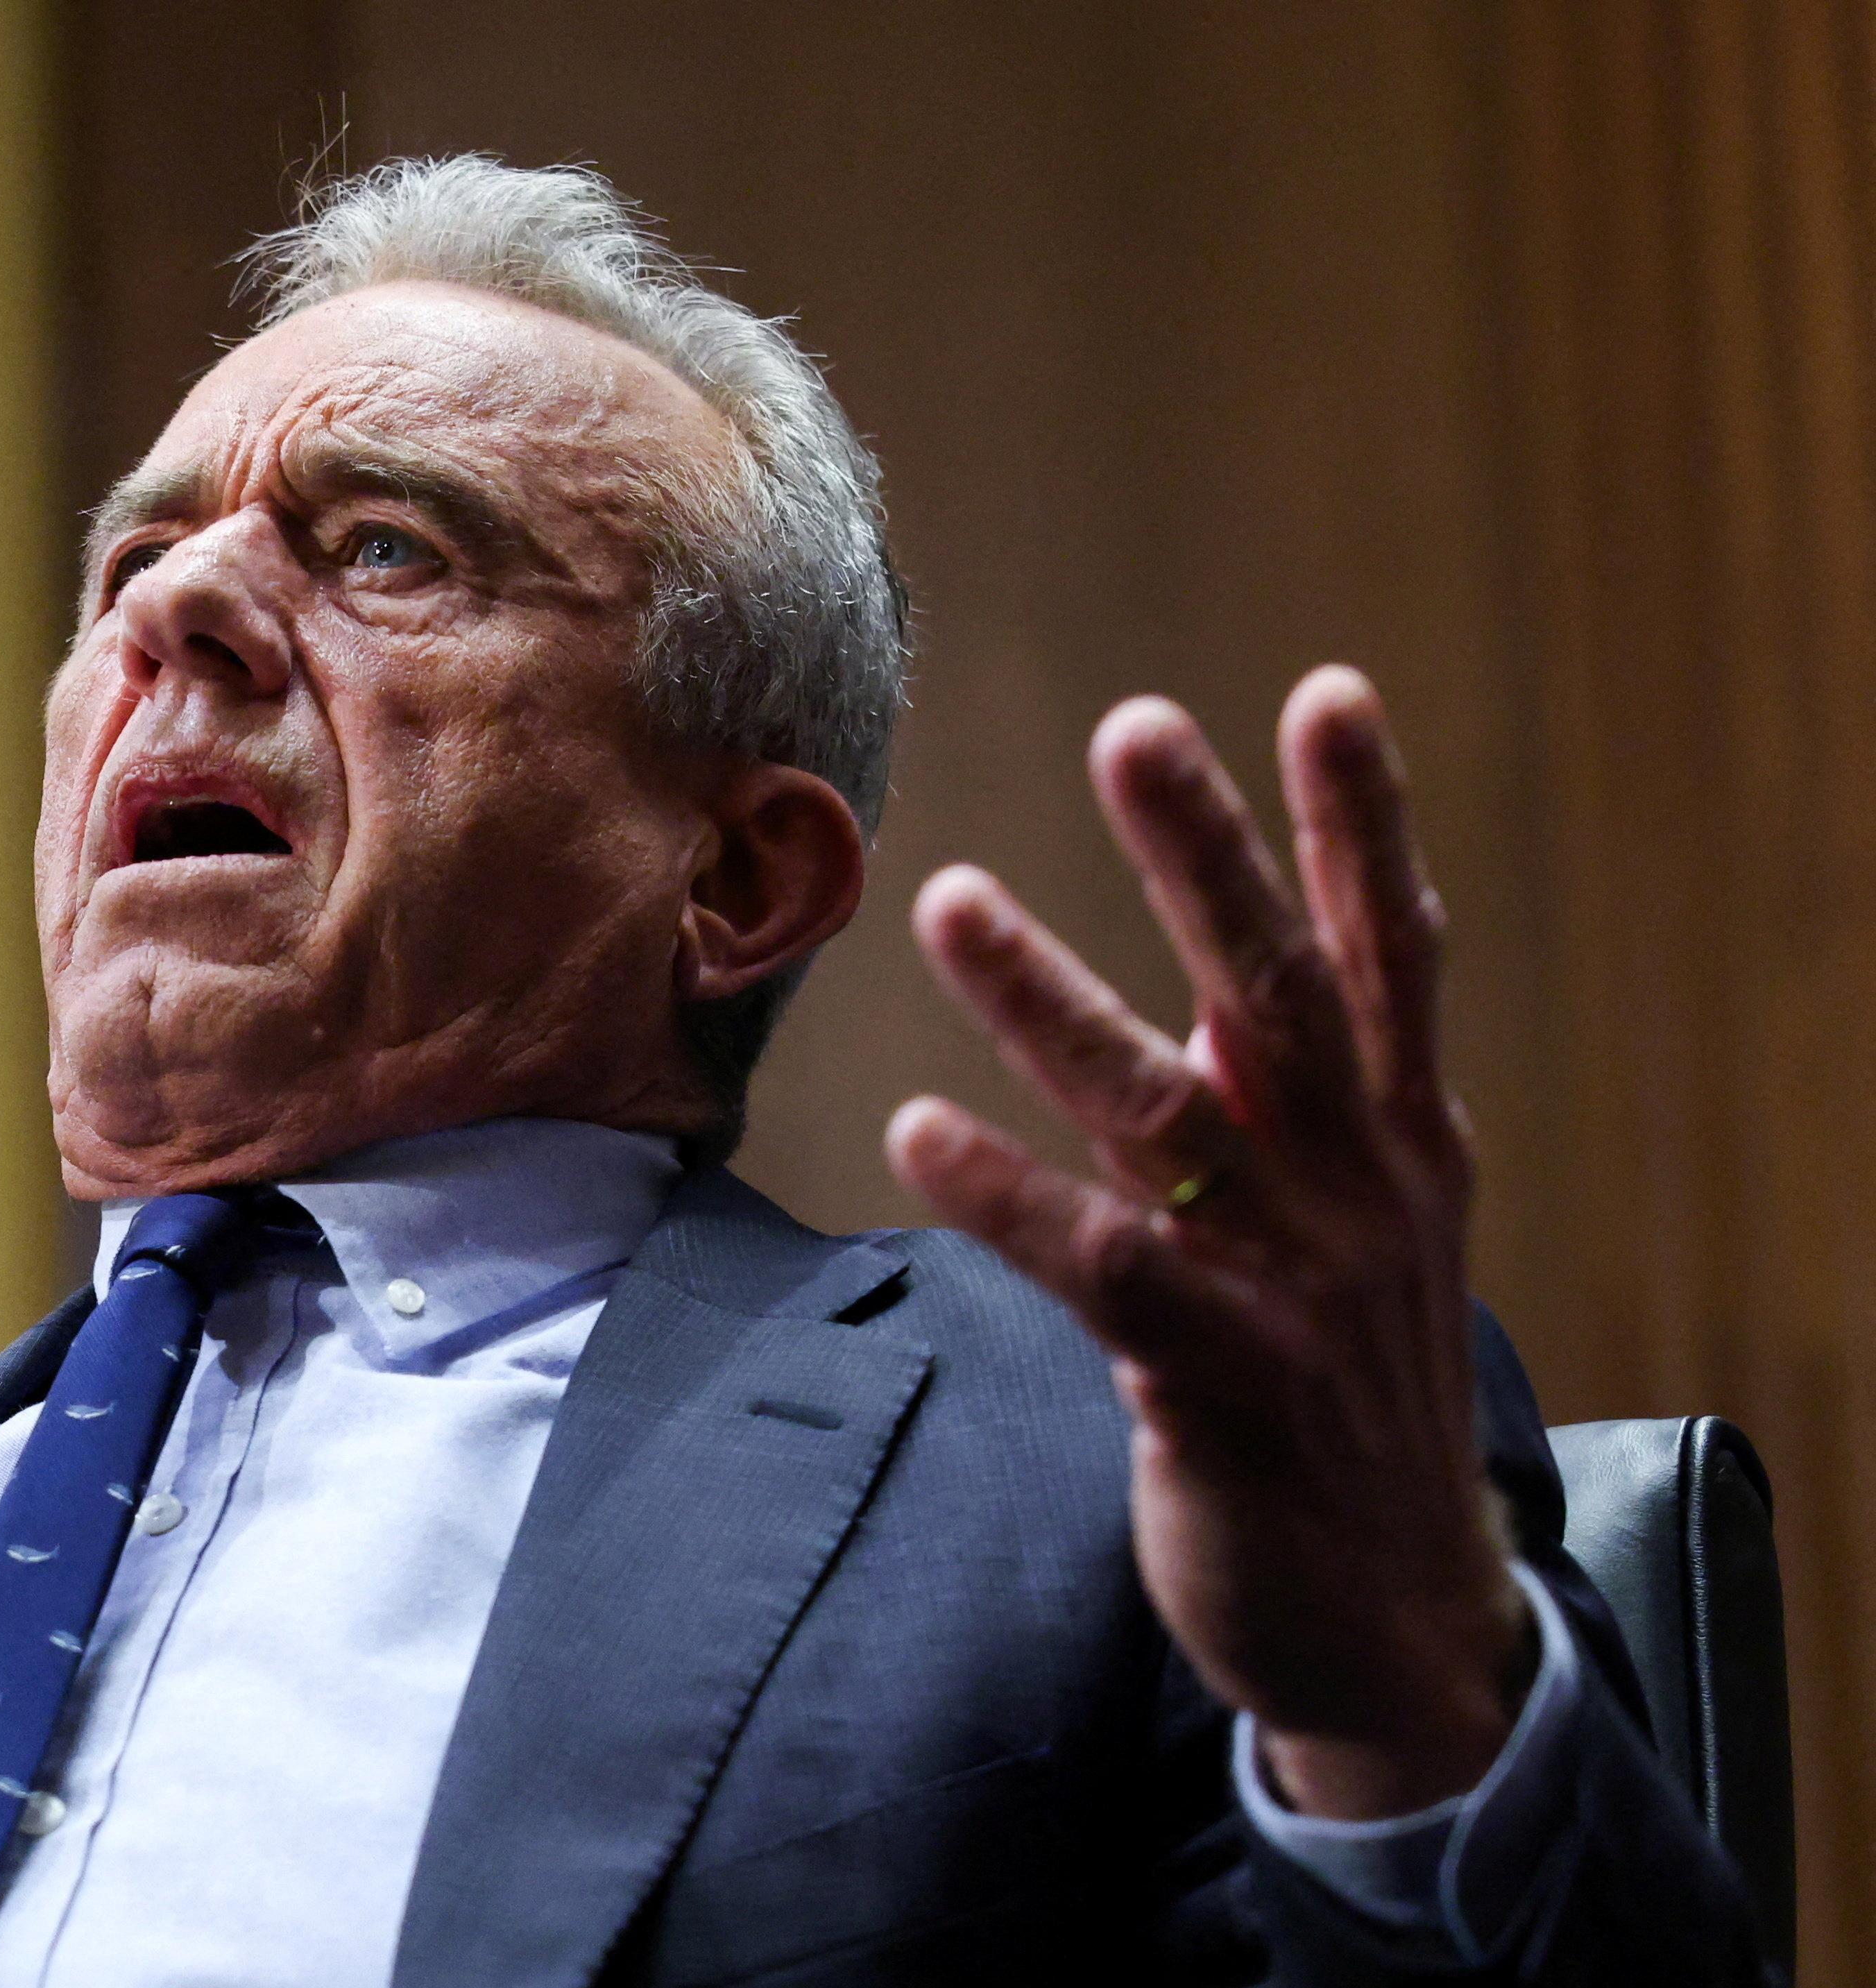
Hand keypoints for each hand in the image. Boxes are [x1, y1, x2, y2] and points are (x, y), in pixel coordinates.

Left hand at [885, 665, 1528, 1819]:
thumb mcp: (1361, 1233)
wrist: (1392, 1617)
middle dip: (1209, 854)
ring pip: (1163, 1114)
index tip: (1330, 693)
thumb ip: (1299, 1113)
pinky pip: (1101, 1267)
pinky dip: (1009, 1193)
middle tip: (1137, 728)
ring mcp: (1294, 1287)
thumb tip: (1223, 998)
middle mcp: (1359, 1191)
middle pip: (1278, 993)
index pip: (1387, 952)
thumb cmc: (1347, 1389)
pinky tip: (919, 1125)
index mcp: (1397, 1140)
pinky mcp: (1217, 1385)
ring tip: (951, 899)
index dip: (1363, 825)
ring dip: (1051, 998)